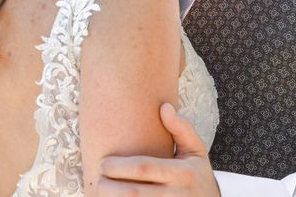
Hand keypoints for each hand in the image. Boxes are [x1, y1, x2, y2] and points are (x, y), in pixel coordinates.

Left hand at [96, 103, 220, 196]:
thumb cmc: (197, 176)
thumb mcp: (196, 151)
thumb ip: (182, 128)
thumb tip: (164, 107)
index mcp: (182, 173)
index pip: (143, 168)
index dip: (118, 166)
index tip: (102, 163)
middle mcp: (176, 195)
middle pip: (133, 193)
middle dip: (109, 187)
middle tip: (98, 179)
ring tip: (102, 191)